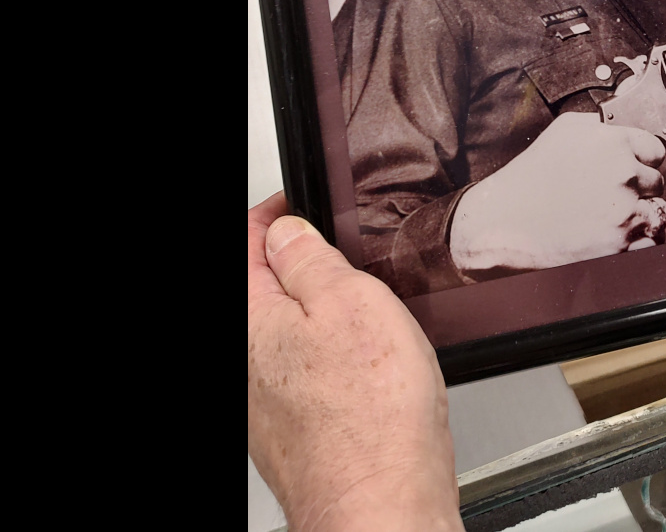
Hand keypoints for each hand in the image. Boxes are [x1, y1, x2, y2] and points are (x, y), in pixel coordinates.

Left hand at [248, 192, 463, 531]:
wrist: (381, 505)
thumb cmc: (370, 417)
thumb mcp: (349, 302)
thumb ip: (310, 259)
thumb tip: (287, 233)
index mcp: (250, 319)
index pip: (244, 243)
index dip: (275, 214)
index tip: (302, 203)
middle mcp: (247, 361)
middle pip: (259, 288)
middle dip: (296, 261)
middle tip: (340, 248)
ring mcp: (264, 400)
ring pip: (285, 330)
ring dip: (318, 308)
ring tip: (362, 303)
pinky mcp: (292, 428)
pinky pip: (305, 369)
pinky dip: (331, 352)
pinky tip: (367, 361)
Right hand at [449, 112, 665, 270]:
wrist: (505, 220)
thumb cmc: (531, 175)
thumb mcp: (565, 130)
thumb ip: (601, 126)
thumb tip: (623, 128)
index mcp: (614, 143)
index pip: (656, 151)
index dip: (642, 160)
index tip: (630, 168)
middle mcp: (625, 175)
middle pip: (657, 183)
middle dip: (640, 189)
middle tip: (611, 195)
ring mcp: (625, 212)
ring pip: (657, 214)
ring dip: (642, 216)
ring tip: (613, 217)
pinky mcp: (620, 244)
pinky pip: (649, 243)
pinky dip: (638, 243)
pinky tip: (617, 236)